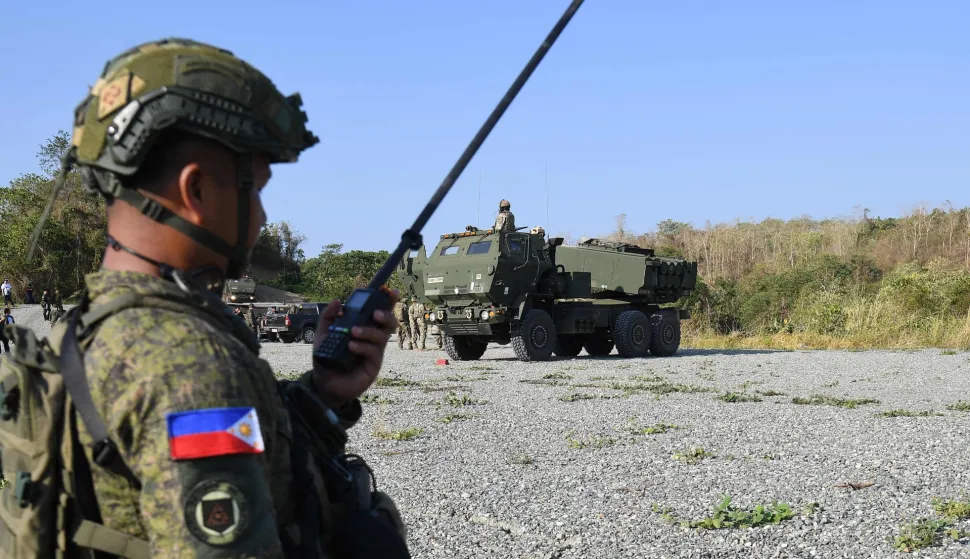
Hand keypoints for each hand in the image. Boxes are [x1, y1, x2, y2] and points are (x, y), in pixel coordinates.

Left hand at [312, 289, 399, 407]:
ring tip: (354, 332)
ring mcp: (375, 351)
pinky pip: (374, 351)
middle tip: (375, 313)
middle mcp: (372, 338)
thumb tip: (337, 301)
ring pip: (382, 336)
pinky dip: (363, 346)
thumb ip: (328, 318)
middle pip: (389, 322)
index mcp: (364, 327)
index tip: (390, 291)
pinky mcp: (374, 364)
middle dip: (386, 314)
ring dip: (369, 331)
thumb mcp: (323, 336)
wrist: (324, 384)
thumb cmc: (327, 359)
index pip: (379, 311)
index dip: (388, 301)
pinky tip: (352, 346)